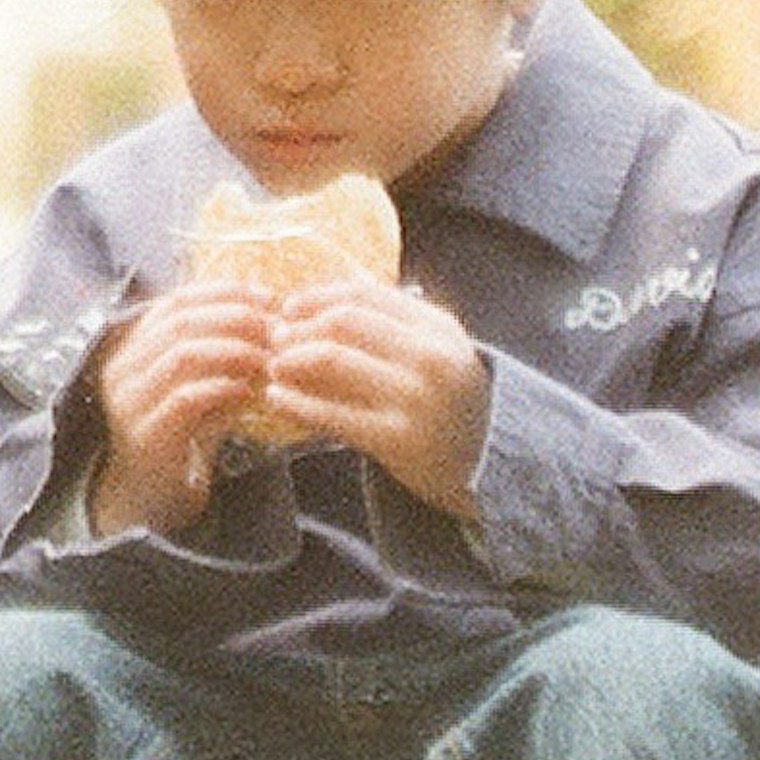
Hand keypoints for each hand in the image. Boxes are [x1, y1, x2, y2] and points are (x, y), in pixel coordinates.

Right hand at [86, 290, 289, 537]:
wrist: (151, 499)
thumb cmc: (182, 436)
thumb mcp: (200, 383)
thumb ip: (220, 350)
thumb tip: (268, 312)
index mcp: (132, 347)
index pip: (175, 301)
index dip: (223, 293)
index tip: (267, 297)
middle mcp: (122, 369)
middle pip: (180, 322)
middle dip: (235, 319)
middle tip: (277, 328)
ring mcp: (129, 403)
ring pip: (182, 355)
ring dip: (233, 350)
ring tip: (268, 358)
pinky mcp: (145, 436)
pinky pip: (186, 398)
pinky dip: (223, 388)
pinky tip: (251, 393)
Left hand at [257, 280, 493, 515]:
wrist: (486, 465)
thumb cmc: (449, 403)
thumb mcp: (436, 352)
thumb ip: (394, 325)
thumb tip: (323, 303)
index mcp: (437, 327)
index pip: (364, 294)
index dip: (318, 297)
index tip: (288, 307)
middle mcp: (429, 356)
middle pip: (344, 321)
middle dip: (300, 327)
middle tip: (273, 338)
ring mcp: (415, 397)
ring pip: (333, 359)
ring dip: (292, 359)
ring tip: (272, 366)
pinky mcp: (398, 439)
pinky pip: (333, 413)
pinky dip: (296, 402)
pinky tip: (276, 398)